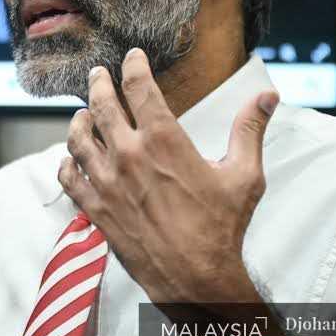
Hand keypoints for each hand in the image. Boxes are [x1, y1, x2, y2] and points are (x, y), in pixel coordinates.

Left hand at [59, 48, 278, 303]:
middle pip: (102, 105)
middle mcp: (128, 155)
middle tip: (97, 73)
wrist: (195, 278)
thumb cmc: (222, 227)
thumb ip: (249, 130)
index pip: (139, 87)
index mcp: (163, 141)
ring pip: (78, 138)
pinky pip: (69, 176)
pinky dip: (67, 162)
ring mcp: (106, 182)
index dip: (133, 66)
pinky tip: (72, 158)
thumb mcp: (245, 175)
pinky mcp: (94, 208)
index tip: (132, 57)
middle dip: (98, 83)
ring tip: (82, 113)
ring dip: (78, 120)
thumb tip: (268, 95)